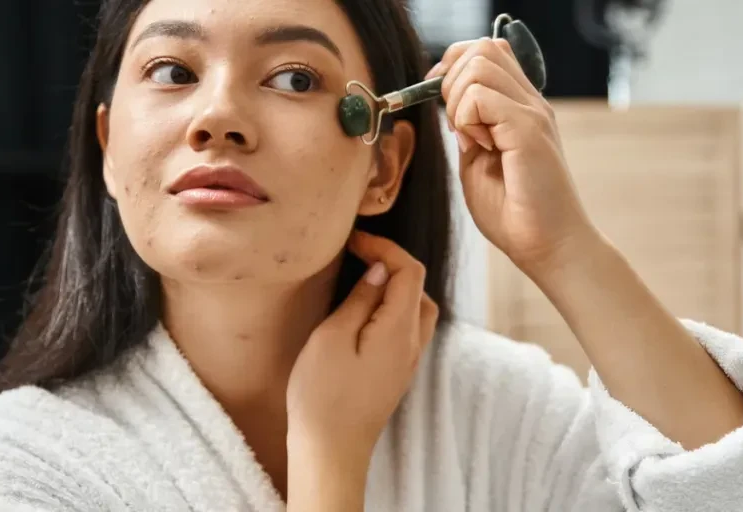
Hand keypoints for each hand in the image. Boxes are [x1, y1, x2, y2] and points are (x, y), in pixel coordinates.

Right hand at [286, 230, 438, 470]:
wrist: (331, 452)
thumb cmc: (323, 396)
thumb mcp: (332, 337)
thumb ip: (361, 299)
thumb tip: (380, 270)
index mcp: (399, 329)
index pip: (409, 270)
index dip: (385, 247)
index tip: (354, 242)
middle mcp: (412, 344)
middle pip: (419, 288)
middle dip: (393, 264)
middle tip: (357, 257)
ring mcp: (407, 362)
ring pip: (417, 311)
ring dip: (395, 289)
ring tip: (361, 282)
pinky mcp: (396, 375)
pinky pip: (406, 331)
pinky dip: (392, 311)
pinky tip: (364, 315)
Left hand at [427, 38, 598, 276]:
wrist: (549, 246)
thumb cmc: (515, 213)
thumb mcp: (476, 163)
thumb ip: (466, 131)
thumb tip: (448, 105)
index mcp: (520, 106)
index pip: (487, 50)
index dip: (453, 65)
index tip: (440, 101)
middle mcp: (530, 102)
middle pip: (482, 48)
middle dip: (451, 80)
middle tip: (457, 126)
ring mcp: (532, 112)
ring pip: (478, 66)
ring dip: (458, 102)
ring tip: (472, 140)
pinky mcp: (528, 130)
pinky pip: (479, 97)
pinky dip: (466, 120)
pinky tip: (479, 149)